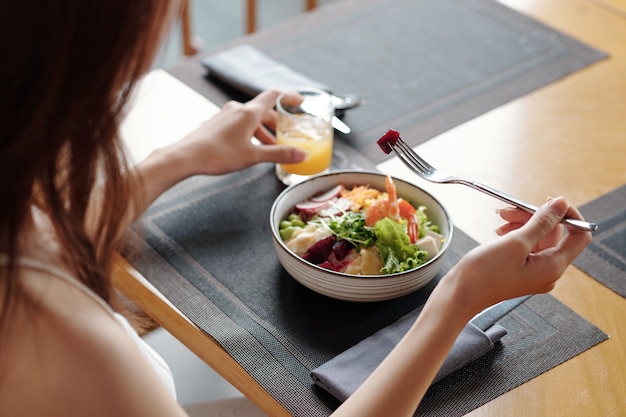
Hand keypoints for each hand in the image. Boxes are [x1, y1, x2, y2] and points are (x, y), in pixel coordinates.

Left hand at [168, 89, 306, 175]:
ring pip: (250, 120)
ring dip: (262, 132)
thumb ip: (279, 154)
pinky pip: (238, 125)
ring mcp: (224, 116)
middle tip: (286, 136)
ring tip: (269, 149)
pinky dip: (249, 134)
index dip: (289, 96)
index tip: (300, 101)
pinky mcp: (216, 124)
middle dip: (276, 124)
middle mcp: (236, 109)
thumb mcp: (253, 156)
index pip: (274, 96)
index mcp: (248, 112)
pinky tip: (249, 149)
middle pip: (263, 111)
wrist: (185, 157)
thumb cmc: (217, 155)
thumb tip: (302, 155)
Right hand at [446, 197, 591, 314]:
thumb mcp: (515, 242)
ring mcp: (535, 272)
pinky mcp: (521, 271)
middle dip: (534, 217)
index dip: (569, 215)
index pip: (579, 236)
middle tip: (512, 209)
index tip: (552, 202)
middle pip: (555, 234)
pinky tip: (500, 231)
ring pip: (538, 237)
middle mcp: (548, 272)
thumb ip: (542, 222)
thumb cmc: (484, 274)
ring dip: (522, 223)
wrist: (460, 294)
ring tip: (501, 219)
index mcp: (553, 267)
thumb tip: (561, 205)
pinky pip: (526, 246)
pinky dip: (515, 234)